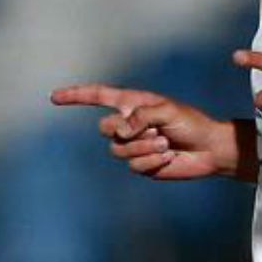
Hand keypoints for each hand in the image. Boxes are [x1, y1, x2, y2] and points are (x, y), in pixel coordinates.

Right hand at [51, 83, 243, 179]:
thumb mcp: (167, 110)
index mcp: (132, 103)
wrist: (208, 149)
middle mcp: (128, 123)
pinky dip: (152, 161)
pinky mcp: (141, 164)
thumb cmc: (191, 122)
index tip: (54, 98)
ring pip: (118, 150)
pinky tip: (168, 156)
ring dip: (144, 148)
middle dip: (127, 131)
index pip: (98, 97)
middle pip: (104, 129)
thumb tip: (121, 130)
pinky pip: (134, 165)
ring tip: (166, 143)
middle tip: (154, 130)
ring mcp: (133, 145)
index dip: (75, 96)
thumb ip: (140, 115)